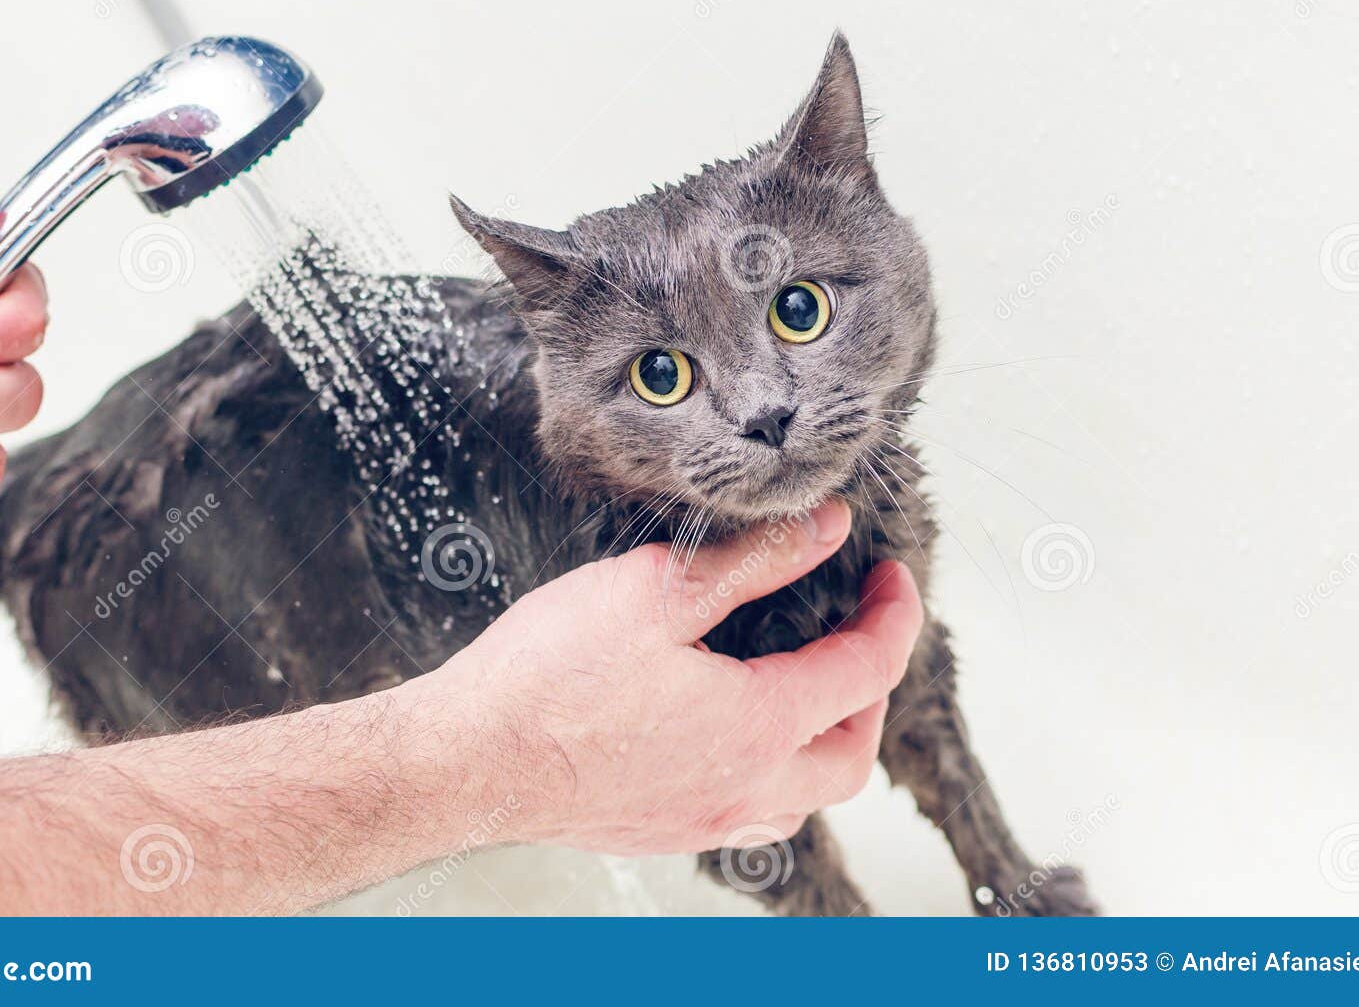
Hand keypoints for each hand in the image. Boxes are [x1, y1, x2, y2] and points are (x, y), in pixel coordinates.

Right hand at [424, 500, 923, 855]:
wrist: (465, 761)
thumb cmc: (548, 677)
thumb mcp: (658, 591)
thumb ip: (753, 558)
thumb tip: (824, 527)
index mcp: (759, 726)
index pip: (866, 671)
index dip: (892, 615)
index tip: (890, 576)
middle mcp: (744, 788)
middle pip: (851, 754)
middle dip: (872, 691)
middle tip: (858, 635)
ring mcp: (702, 820)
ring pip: (804, 796)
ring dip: (825, 743)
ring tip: (809, 690)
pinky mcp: (660, 832)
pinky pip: (749, 815)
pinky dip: (771, 774)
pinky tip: (735, 739)